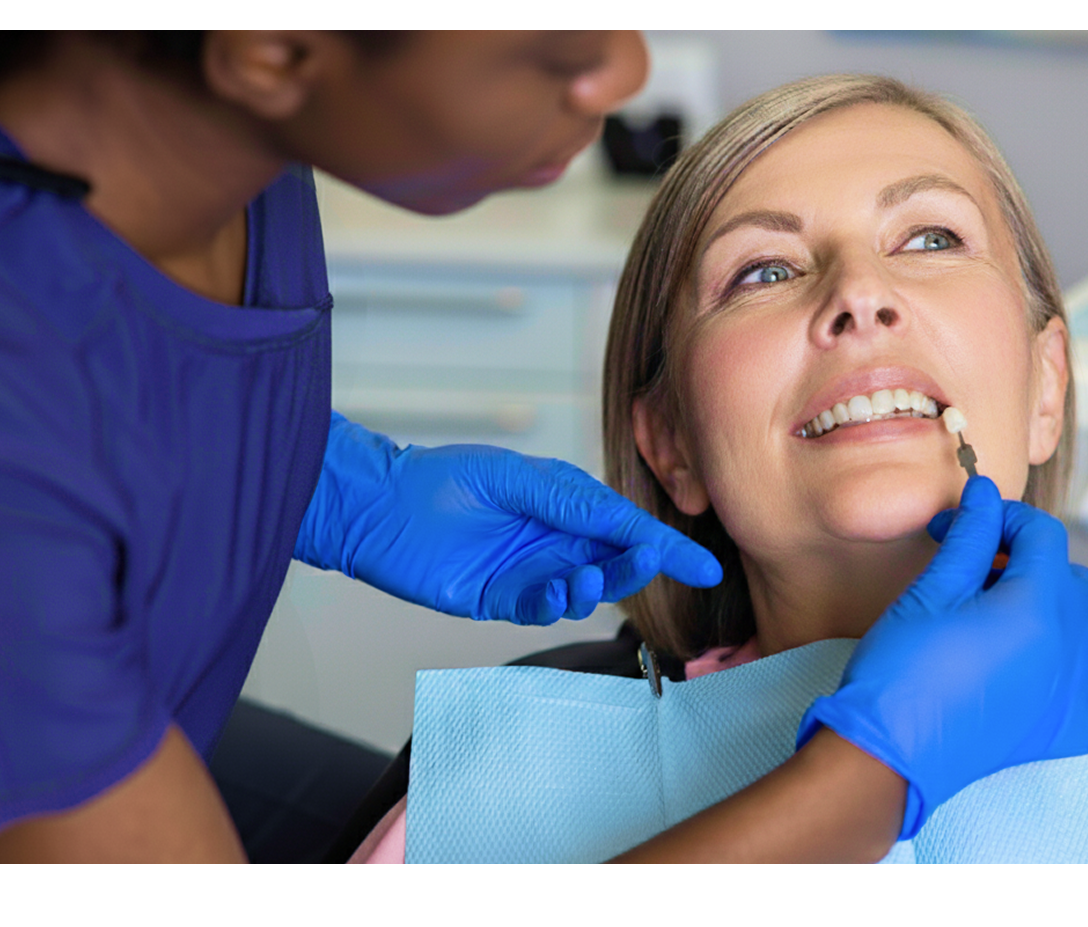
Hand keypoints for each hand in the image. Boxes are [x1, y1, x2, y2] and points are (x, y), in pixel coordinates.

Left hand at [293, 413, 722, 624]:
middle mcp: (554, 540)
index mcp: (564, 504)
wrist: (381, 507)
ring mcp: (530, 571)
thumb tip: (625, 524)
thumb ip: (572, 503)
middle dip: (635, 566)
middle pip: (614, 562)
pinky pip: (544, 609)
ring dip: (595, 588)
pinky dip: (557, 604)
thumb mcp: (517, 479)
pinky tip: (554, 591)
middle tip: (646, 561)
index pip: (626, 528)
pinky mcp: (502, 599)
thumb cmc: (444, 480)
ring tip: (582, 578)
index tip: (706, 568)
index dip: (668, 549)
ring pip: (585, 590)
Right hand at [797, 476, 1087, 839]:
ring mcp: (1070, 694)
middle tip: (976, 570)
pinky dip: (1062, 677)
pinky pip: (1084, 694)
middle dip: (1030, 564)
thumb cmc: (901, 671)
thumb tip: (985, 495)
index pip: (1043, 535)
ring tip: (1004, 621)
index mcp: (1039, 607)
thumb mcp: (932, 590)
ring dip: (1056, 618)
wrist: (886, 753)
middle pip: (1073, 581)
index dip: (1003, 518)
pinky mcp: (1057, 731)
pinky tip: (1022, 674)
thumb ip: (971, 538)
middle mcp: (1069, 649)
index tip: (967, 522)